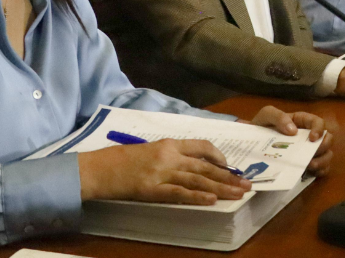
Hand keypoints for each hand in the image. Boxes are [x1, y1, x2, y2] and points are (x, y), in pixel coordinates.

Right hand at [77, 139, 249, 204]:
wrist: (97, 169)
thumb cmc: (120, 161)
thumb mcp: (149, 151)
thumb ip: (170, 156)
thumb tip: (190, 166)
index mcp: (168, 143)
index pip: (201, 145)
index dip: (218, 155)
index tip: (230, 166)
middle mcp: (168, 156)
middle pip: (205, 166)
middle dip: (228, 176)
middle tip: (247, 184)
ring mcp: (161, 172)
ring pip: (198, 179)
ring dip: (221, 187)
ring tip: (239, 193)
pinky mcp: (152, 189)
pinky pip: (179, 193)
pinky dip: (197, 196)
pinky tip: (212, 200)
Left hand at [250, 107, 334, 175]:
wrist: (252, 144)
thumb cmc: (261, 127)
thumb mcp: (266, 116)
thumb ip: (278, 117)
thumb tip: (293, 131)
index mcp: (302, 122)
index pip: (318, 122)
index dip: (319, 129)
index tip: (312, 138)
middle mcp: (309, 136)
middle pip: (328, 139)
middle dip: (323, 147)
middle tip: (311, 155)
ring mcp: (309, 151)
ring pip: (327, 154)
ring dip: (323, 161)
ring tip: (310, 166)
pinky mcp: (308, 164)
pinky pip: (322, 168)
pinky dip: (320, 171)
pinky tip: (310, 172)